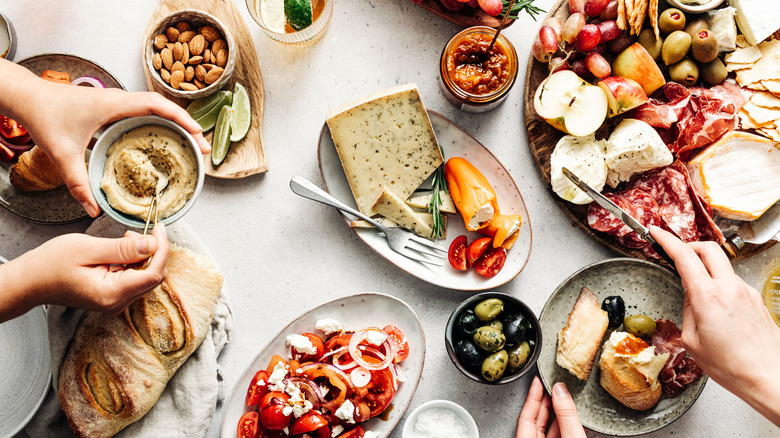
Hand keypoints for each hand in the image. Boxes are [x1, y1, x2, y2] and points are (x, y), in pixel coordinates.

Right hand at [0, 224, 168, 321]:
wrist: (30, 281)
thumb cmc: (50, 264)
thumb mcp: (87, 248)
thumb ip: (122, 248)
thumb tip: (152, 244)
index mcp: (112, 294)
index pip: (154, 274)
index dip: (162, 249)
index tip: (160, 228)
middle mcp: (117, 303)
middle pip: (154, 276)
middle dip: (153, 251)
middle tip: (137, 231)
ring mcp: (116, 302)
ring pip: (146, 277)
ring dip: (143, 256)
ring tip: (124, 239)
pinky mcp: (113, 297)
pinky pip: (134, 279)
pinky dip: (133, 262)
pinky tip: (120, 250)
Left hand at [21, 82, 209, 216]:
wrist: (27, 98)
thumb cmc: (44, 116)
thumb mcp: (62, 155)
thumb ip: (78, 184)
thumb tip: (93, 209)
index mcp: (114, 104)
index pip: (157, 105)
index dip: (181, 118)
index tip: (197, 134)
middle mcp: (120, 100)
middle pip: (164, 107)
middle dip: (187, 125)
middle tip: (201, 146)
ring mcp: (117, 102)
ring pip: (156, 109)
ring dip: (176, 123)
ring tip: (190, 144)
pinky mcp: (112, 107)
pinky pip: (144, 113)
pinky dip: (160, 124)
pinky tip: (163, 140)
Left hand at [517, 376, 585, 437]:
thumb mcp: (572, 436)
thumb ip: (566, 416)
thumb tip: (560, 391)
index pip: (526, 416)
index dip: (532, 396)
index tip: (537, 381)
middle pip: (536, 421)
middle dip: (545, 402)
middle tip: (552, 385)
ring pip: (547, 428)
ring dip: (557, 413)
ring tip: (564, 396)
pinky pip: (557, 435)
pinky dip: (564, 424)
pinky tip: (572, 415)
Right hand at [651, 226, 779, 425]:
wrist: (768, 378)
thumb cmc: (731, 366)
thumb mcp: (692, 341)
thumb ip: (689, 310)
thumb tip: (691, 296)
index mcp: (709, 297)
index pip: (685, 256)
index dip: (667, 240)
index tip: (657, 233)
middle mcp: (730, 288)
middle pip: (709, 249)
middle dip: (690, 246)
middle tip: (676, 254)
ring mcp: (746, 292)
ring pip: (722, 266)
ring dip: (706, 269)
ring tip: (697, 295)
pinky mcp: (755, 300)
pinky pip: (732, 284)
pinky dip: (719, 286)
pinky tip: (716, 310)